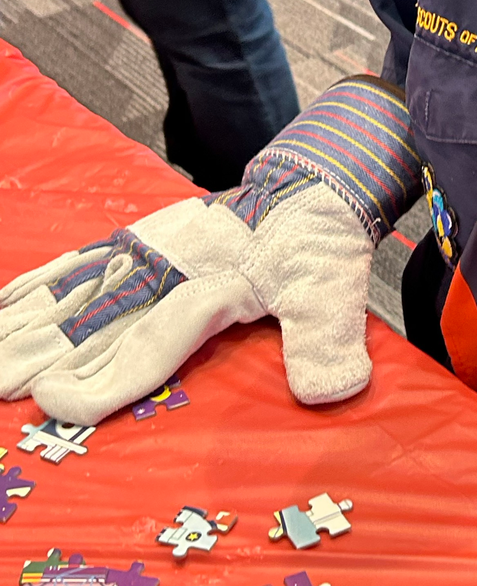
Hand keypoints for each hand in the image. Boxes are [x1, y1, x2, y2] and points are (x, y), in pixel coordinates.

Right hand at [0, 163, 372, 424]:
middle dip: (42, 358)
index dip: (103, 379)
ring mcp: (151, 253)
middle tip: (0, 390)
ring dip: (31, 327)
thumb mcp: (333, 289)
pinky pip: (82, 261)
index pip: (150, 344)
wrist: (310, 182)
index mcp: (213, 288)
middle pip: (96, 323)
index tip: (57, 404)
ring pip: (77, 294)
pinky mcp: (142, 240)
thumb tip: (331, 392)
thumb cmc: (317, 243)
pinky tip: (4, 305)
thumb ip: (326, 339)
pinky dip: (40, 283)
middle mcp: (171, 271)